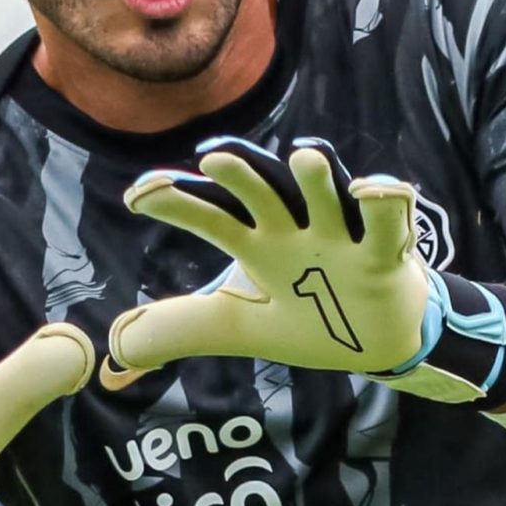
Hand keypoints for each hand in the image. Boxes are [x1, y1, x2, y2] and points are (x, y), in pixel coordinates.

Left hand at [104, 137, 431, 389]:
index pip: (211, 217)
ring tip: (303, 156)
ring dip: (316, 177)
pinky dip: (386, 202)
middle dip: (242, 175)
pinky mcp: (384, 254)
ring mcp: (341, 237)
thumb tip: (116, 349)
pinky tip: (370, 191)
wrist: (381, 342)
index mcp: (259, 246)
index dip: (177, 205)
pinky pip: (388, 222)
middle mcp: (295, 231)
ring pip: (327, 196)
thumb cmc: (312, 319)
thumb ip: (188, 328)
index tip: (138, 196)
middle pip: (265, 194)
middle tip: (214, 158)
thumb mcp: (244, 328)